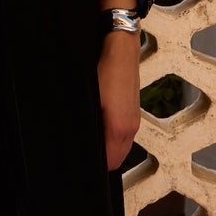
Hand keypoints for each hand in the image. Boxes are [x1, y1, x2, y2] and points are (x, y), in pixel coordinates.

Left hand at [97, 30, 140, 170]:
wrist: (121, 51)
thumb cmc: (106, 71)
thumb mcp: (90, 101)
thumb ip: (87, 125)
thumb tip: (81, 141)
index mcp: (119, 128)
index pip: (109, 162)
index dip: (95, 164)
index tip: (83, 159)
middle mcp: (131, 127)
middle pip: (117, 159)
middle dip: (103, 159)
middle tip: (84, 151)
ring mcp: (134, 120)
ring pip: (122, 147)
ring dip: (109, 148)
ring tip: (92, 138)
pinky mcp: (134, 113)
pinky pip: (125, 135)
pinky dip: (115, 137)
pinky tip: (101, 125)